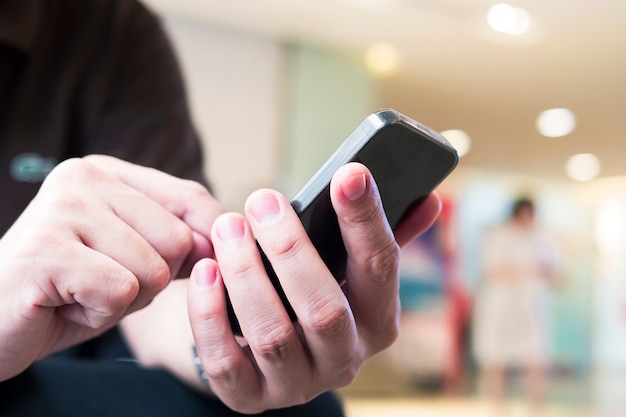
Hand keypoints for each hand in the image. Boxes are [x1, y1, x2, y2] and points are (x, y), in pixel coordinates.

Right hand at [0, 155, 219, 380]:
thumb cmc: (69, 289)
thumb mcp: (133, 259)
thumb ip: (177, 243)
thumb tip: (225, 241)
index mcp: (108, 172)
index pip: (191, 197)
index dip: (206, 239)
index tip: (193, 263)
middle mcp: (83, 177)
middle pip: (178, 239)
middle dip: (153, 280)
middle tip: (105, 282)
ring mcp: (61, 209)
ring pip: (154, 269)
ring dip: (125, 300)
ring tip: (82, 292)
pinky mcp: (45, 250)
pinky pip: (121, 292)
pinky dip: (99, 315)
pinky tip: (65, 304)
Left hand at [188, 162, 439, 412]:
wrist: (263, 348)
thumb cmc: (309, 291)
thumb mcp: (347, 269)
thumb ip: (378, 236)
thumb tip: (429, 199)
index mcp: (377, 320)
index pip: (380, 268)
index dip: (366, 220)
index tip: (349, 173)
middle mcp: (344, 359)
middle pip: (324, 309)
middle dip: (290, 250)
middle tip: (262, 200)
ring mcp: (296, 384)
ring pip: (272, 335)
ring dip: (246, 274)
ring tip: (228, 227)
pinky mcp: (248, 398)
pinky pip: (225, 363)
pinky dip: (210, 315)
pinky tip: (205, 271)